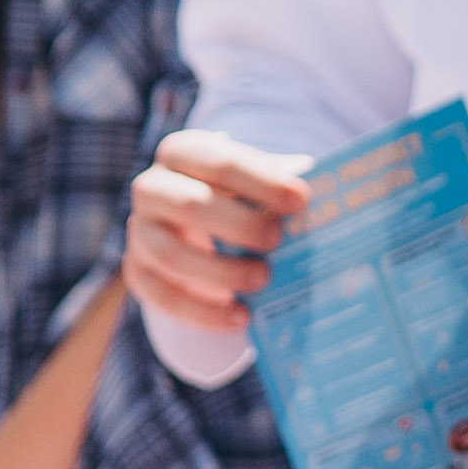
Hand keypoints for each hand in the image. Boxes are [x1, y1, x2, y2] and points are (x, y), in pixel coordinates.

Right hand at [125, 133, 308, 344]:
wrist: (198, 229)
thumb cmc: (239, 198)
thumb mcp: (257, 183)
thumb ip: (281, 187)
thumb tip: (330, 199)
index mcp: (183, 153)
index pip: (218, 161)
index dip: (260, 180)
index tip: (300, 200)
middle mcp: (152, 188)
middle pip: (190, 205)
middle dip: (239, 225)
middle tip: (278, 240)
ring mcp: (140, 232)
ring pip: (171, 255)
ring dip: (221, 272)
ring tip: (263, 279)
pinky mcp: (137, 273)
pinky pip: (163, 296)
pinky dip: (203, 311)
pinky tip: (240, 316)